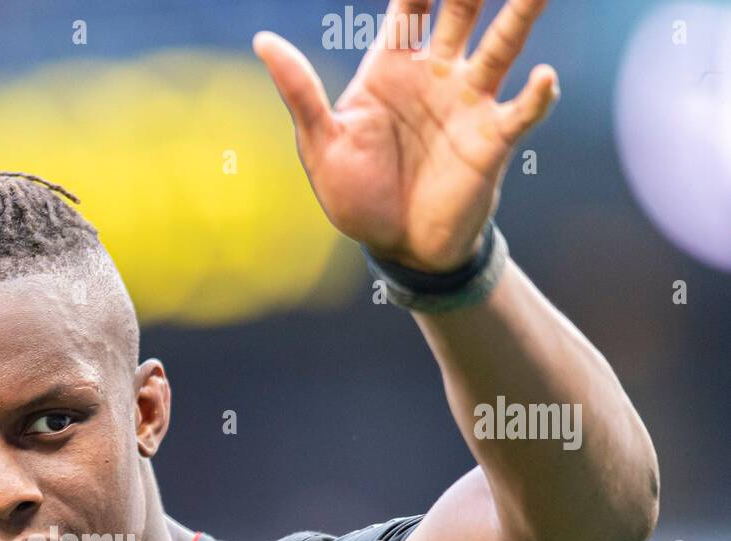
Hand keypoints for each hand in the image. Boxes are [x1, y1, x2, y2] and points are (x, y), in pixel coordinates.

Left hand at [254, 0, 558, 272]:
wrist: (397, 249)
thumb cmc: (357, 195)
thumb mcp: (321, 145)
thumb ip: (300, 92)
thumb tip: (263, 39)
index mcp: (392, 67)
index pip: (410, 4)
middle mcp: (437, 74)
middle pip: (462, 8)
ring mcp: (469, 103)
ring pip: (503, 43)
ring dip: (523, 13)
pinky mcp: (493, 139)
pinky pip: (522, 111)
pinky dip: (537, 95)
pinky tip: (543, 78)